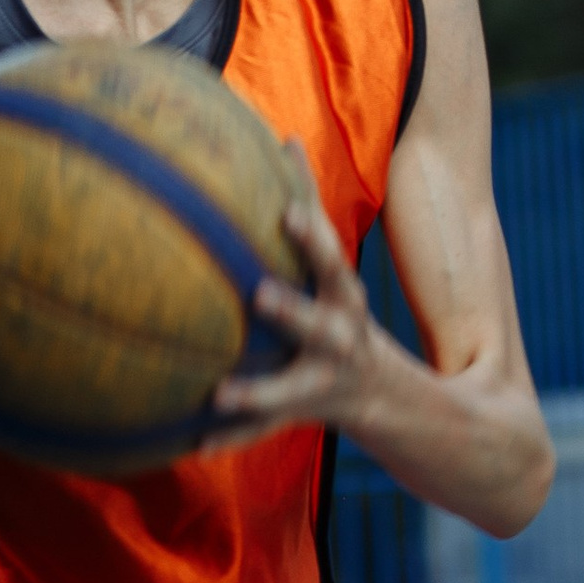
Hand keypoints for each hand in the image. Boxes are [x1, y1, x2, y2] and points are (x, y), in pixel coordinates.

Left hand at [206, 145, 384, 445]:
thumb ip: (310, 207)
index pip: (329, 260)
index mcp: (343, 298)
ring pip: (288, 390)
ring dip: (257, 391)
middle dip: (292, 310)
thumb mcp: (334, 265)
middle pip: (317, 324)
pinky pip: (262, 431)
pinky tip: (195, 445)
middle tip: (259, 294)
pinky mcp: (300, 416)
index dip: (310, 238)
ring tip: (220, 392)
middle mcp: (338, 341)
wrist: (388, 396)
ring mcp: (321, 383)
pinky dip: (231, 438)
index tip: (286, 214)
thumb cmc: (342, 311)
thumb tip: (285, 137)